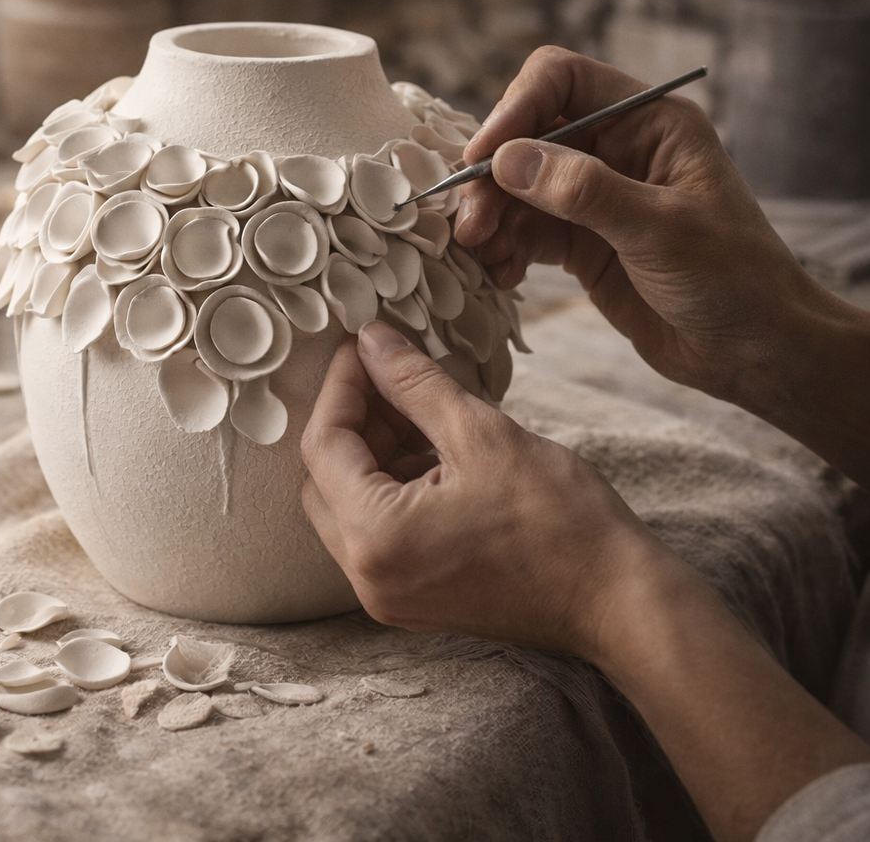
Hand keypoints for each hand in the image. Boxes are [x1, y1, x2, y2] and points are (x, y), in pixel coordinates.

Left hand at [300, 322, 869, 841]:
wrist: (618, 602)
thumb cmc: (560, 520)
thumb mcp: (481, 433)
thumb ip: (414, 382)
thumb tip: (372, 339)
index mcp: (374, 537)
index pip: (323, 444)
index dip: (341, 386)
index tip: (365, 346)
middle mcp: (366, 575)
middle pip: (324, 478)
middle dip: (353, 419)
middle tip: (390, 373)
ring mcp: (387, 593)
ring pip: (348, 504)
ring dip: (374, 452)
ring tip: (420, 406)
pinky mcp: (412, 598)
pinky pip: (377, 532)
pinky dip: (393, 487)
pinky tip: (434, 450)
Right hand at [454, 47, 869, 485]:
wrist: (754, 350)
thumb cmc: (733, 279)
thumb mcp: (660, 230)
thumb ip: (584, 192)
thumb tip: (507, 160)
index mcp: (648, 122)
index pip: (562, 80)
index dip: (514, 110)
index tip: (482, 159)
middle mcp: (616, 149)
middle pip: (525, 136)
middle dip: (491, 178)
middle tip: (470, 224)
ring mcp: (594, 197)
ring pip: (515, 187)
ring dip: (488, 217)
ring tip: (480, 254)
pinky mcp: (580, 242)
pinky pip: (522, 231)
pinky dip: (503, 249)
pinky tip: (503, 276)